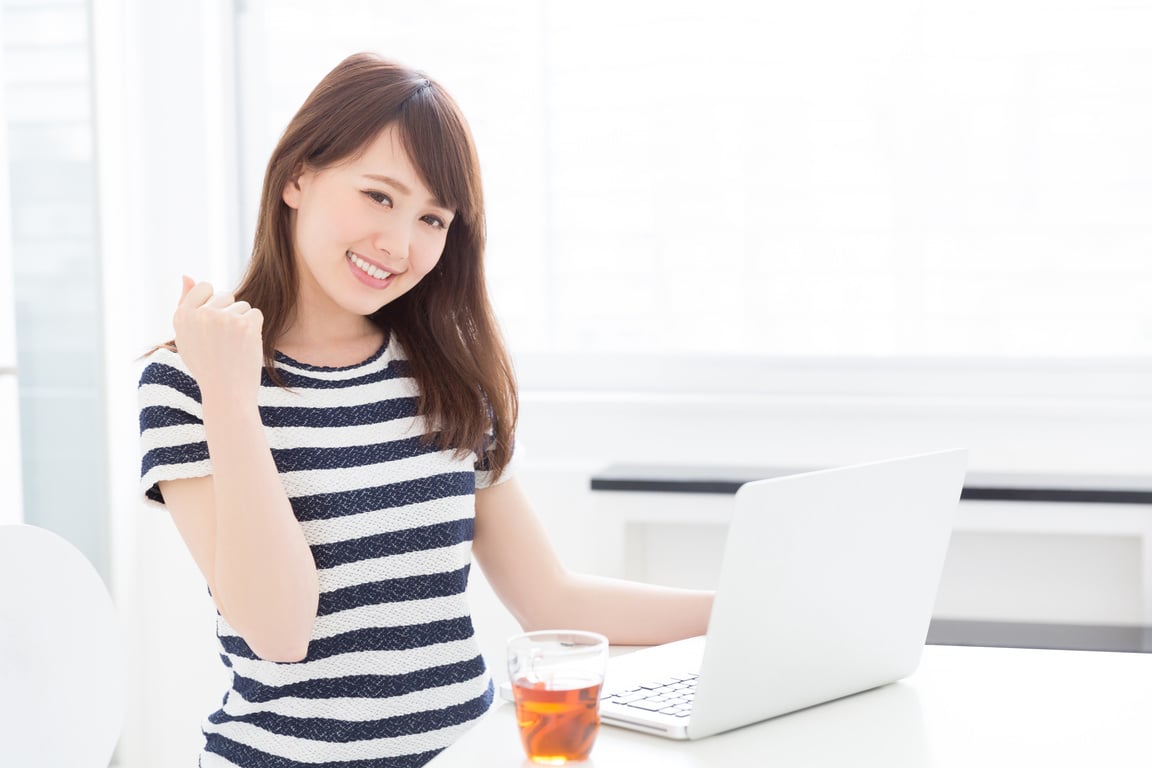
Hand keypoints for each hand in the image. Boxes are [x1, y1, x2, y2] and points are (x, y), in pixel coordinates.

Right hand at [172, 276, 264, 400]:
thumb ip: (186, 303)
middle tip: (224, 341)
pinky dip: (255, 328)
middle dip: (229, 313)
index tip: (214, 323)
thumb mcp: (187, 335)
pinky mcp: (245, 324)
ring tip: (234, 346)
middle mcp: (201, 314)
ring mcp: (224, 318)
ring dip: (243, 323)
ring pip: (242, 305)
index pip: (204, 286)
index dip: (213, 302)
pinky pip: (256, 314)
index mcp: (182, 315)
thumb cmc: (207, 364)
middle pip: (226, 295)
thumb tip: (187, 274)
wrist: (226, 392)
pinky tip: (246, 345)